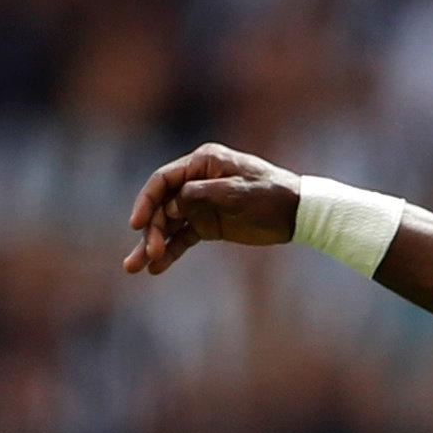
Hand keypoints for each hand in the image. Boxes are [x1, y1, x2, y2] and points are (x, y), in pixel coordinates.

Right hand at [122, 143, 300, 275]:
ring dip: (152, 244)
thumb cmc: (270, 194)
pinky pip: (183, 238)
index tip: (136, 224)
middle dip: (150, 229)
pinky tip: (156, 269)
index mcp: (202, 163)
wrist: (298, 212)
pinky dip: (171, 252)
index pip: (163, 181)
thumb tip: (172, 205)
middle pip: (162, 205)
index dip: (146, 201)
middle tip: (149, 253)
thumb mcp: (237, 192)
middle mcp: (196, 182)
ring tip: (135, 267)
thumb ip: (202, 195)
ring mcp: (200, 204)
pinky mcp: (208, 225)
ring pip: (168, 224)